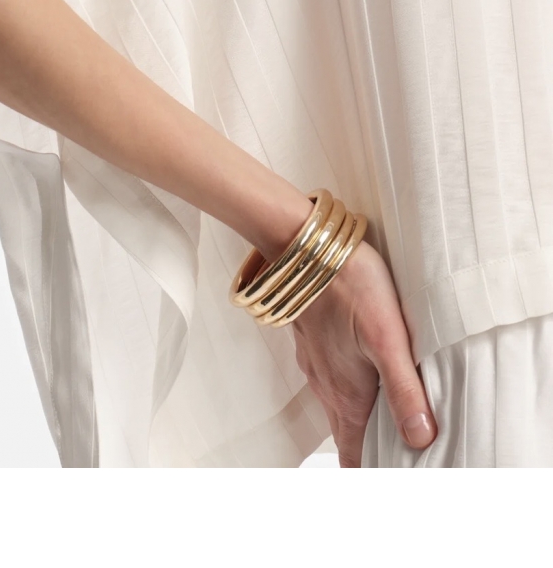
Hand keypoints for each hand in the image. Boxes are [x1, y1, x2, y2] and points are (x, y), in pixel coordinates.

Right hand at [292, 239, 437, 467]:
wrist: (305, 245)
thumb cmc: (349, 285)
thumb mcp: (388, 337)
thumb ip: (404, 390)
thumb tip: (421, 439)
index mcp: (346, 394)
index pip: (353, 454)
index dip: (370, 473)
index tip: (389, 481)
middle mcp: (326, 385)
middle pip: (346, 435)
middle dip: (367, 453)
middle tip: (394, 463)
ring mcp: (316, 363)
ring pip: (337, 406)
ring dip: (358, 423)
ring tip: (384, 428)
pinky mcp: (313, 341)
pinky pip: (330, 379)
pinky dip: (348, 392)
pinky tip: (362, 378)